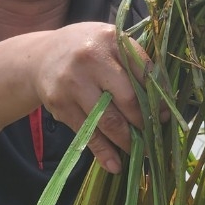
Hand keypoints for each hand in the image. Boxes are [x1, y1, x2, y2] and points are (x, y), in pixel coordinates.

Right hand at [32, 22, 152, 173]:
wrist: (40, 57)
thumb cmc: (87, 51)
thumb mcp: (110, 45)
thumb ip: (134, 65)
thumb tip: (163, 105)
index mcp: (111, 39)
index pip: (143, 71)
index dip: (157, 97)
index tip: (164, 116)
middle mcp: (90, 58)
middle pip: (127, 98)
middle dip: (143, 122)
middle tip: (153, 138)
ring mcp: (72, 82)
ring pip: (107, 120)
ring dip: (126, 141)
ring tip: (140, 153)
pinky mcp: (60, 103)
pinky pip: (87, 133)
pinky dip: (103, 152)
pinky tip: (114, 164)